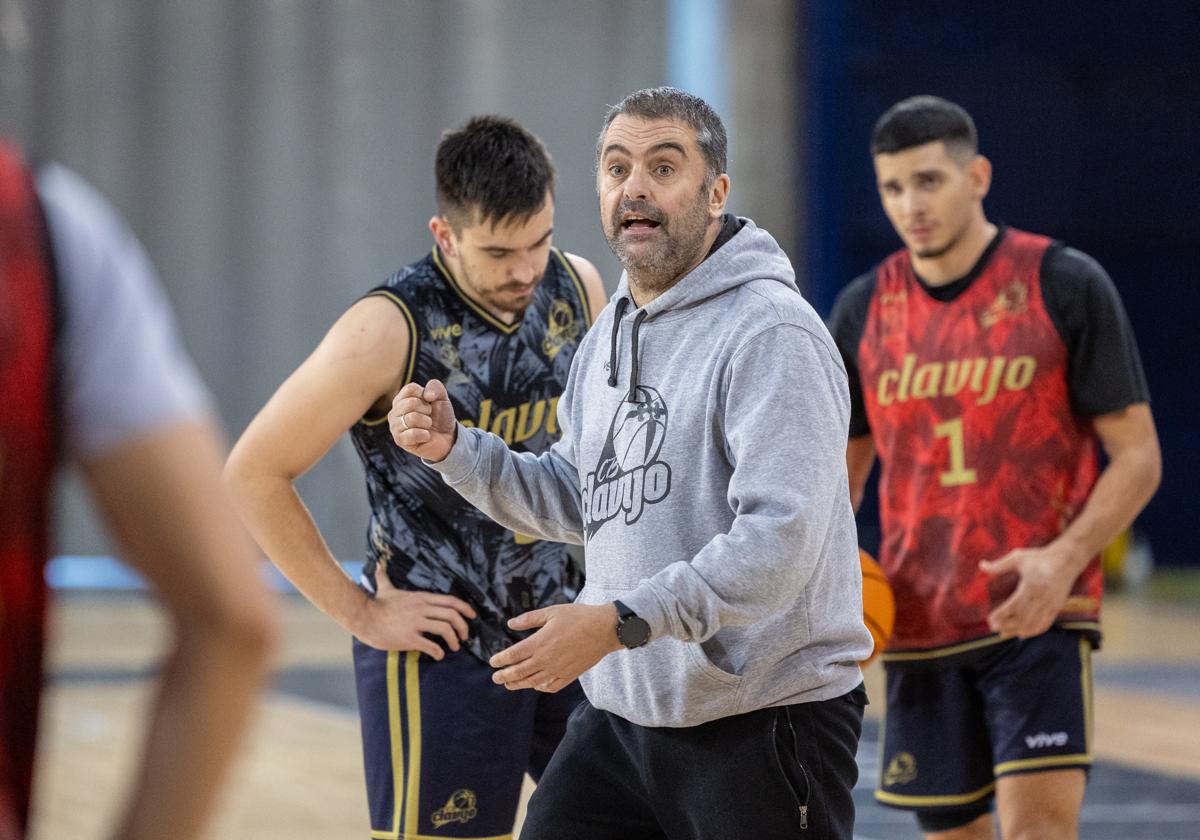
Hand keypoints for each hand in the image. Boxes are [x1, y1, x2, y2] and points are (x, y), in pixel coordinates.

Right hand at [356, 565, 476, 658]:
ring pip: (445, 630)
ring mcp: (415, 623)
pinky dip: (438, 652)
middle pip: (453, 616)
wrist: (363, 618)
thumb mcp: (385, 588)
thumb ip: (385, 577)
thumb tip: (379, 564)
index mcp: (421, 598)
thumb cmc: (375, 605)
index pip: (451, 601)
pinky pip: (431, 645)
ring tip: (454, 647)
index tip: (472, 616)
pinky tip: (438, 655)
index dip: (466, 609)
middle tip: (464, 638)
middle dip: (463, 628)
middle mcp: (421, 608)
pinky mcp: (408, 637)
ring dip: (454, 640)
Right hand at [389, 379, 457, 461]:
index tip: (429, 403)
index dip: (425, 395)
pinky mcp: (400, 441)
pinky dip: (425, 435)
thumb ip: (435, 387)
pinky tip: (426, 437)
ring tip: (427, 426)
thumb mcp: (442, 397)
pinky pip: (414, 433)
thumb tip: (427, 395)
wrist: (447, 437)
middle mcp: (394, 412)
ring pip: (412, 418)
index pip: (410, 389)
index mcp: (401, 399)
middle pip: (411, 403)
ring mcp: (395, 427)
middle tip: (429, 416)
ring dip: (427, 422)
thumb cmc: (440, 416)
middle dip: (427, 410)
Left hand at [489, 603, 622, 691]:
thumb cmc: (578, 617)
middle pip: (519, 672)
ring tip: (509, 684)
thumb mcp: (551, 612)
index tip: (492, 662)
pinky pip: (551, 686)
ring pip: (533, 682)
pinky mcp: (570, 675)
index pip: (513, 655)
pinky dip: (540, 687)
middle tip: (495, 678)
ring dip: (518, 684)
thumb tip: (510, 623)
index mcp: (539, 642)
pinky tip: (536, 685)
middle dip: (504, 676)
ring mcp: (558, 670)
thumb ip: (529, 619)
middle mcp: (546, 659)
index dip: (500, 660)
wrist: (604, 629)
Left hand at [979, 545, 1079, 639]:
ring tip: (1004, 634)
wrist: (1067, 560)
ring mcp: (1050, 604)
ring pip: (1033, 623)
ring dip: (1017, 630)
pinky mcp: (1056, 607)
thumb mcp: (1018, 557)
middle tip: (993, 629)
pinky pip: (1045, 623)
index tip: (990, 620)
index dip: (1001, 615)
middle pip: (1022, 617)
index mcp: (1030, 586)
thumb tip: (981, 566)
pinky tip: (1022, 634)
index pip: (1014, 605)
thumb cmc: (1040, 557)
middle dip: (1007, 625)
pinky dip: (1033, 631)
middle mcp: (1041, 598)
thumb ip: (1000, 564)